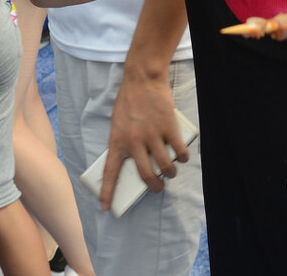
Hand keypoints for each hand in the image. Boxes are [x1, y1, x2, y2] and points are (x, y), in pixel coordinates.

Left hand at [101, 72, 187, 207]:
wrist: (142, 78)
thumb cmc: (129, 100)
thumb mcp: (118, 123)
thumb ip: (125, 142)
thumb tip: (137, 162)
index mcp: (117, 140)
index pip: (110, 172)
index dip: (107, 192)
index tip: (104, 208)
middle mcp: (134, 141)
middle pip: (146, 175)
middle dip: (154, 187)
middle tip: (158, 187)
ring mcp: (152, 134)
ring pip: (165, 166)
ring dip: (171, 173)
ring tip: (171, 172)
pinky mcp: (168, 126)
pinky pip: (179, 151)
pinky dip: (183, 157)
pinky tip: (182, 157)